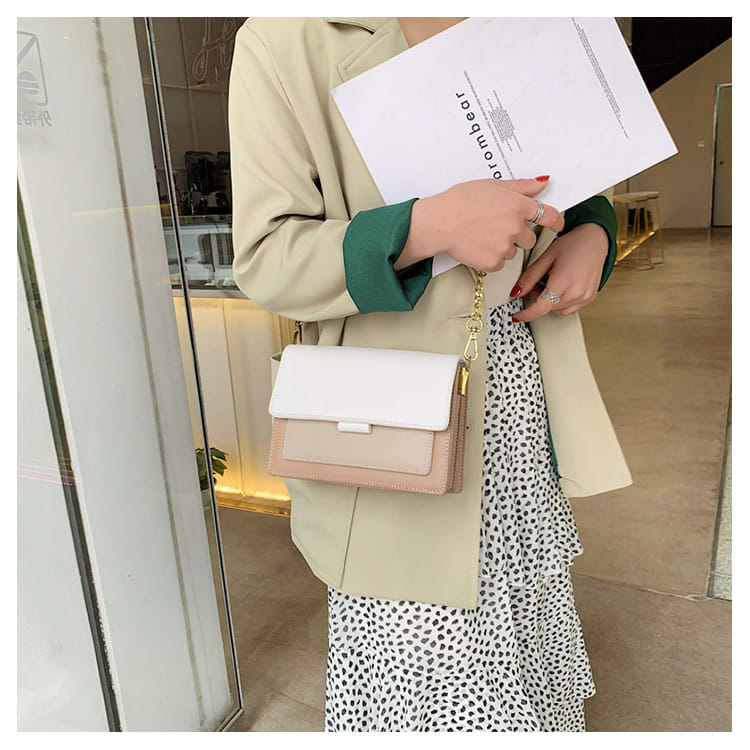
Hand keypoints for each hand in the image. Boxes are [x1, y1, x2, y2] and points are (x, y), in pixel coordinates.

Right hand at [395, 177, 563, 271]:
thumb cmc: (460, 201)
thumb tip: (542, 183)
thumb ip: (521, 187)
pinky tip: (478, 246)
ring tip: (482, 235)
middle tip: (497, 228)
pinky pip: (500, 264)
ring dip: (504, 247)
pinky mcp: (493, 262)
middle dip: (518, 235)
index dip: (556, 221)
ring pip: (514, 252)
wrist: (438, 222)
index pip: (549, 216)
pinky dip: (491, 258)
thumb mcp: (492, 185)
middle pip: (530, 238)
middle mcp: (515, 226)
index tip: (558, 224)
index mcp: (518, 205)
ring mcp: (505, 246)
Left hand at [510, 223, 608, 322]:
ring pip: (558, 310)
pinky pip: (569, 308)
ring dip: (550, 301)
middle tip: (540, 281)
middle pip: (548, 308)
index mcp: (563, 282)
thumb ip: (529, 278)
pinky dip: (560, 302)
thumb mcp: (545, 258)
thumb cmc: (573, 244)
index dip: (526, 314)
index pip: (541, 307)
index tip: (517, 316)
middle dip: (538, 298)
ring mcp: (584, 297)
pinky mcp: (589, 298)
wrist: (595, 240)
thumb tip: (516, 292)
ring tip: (553, 281)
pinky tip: (562, 286)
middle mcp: (576, 292)